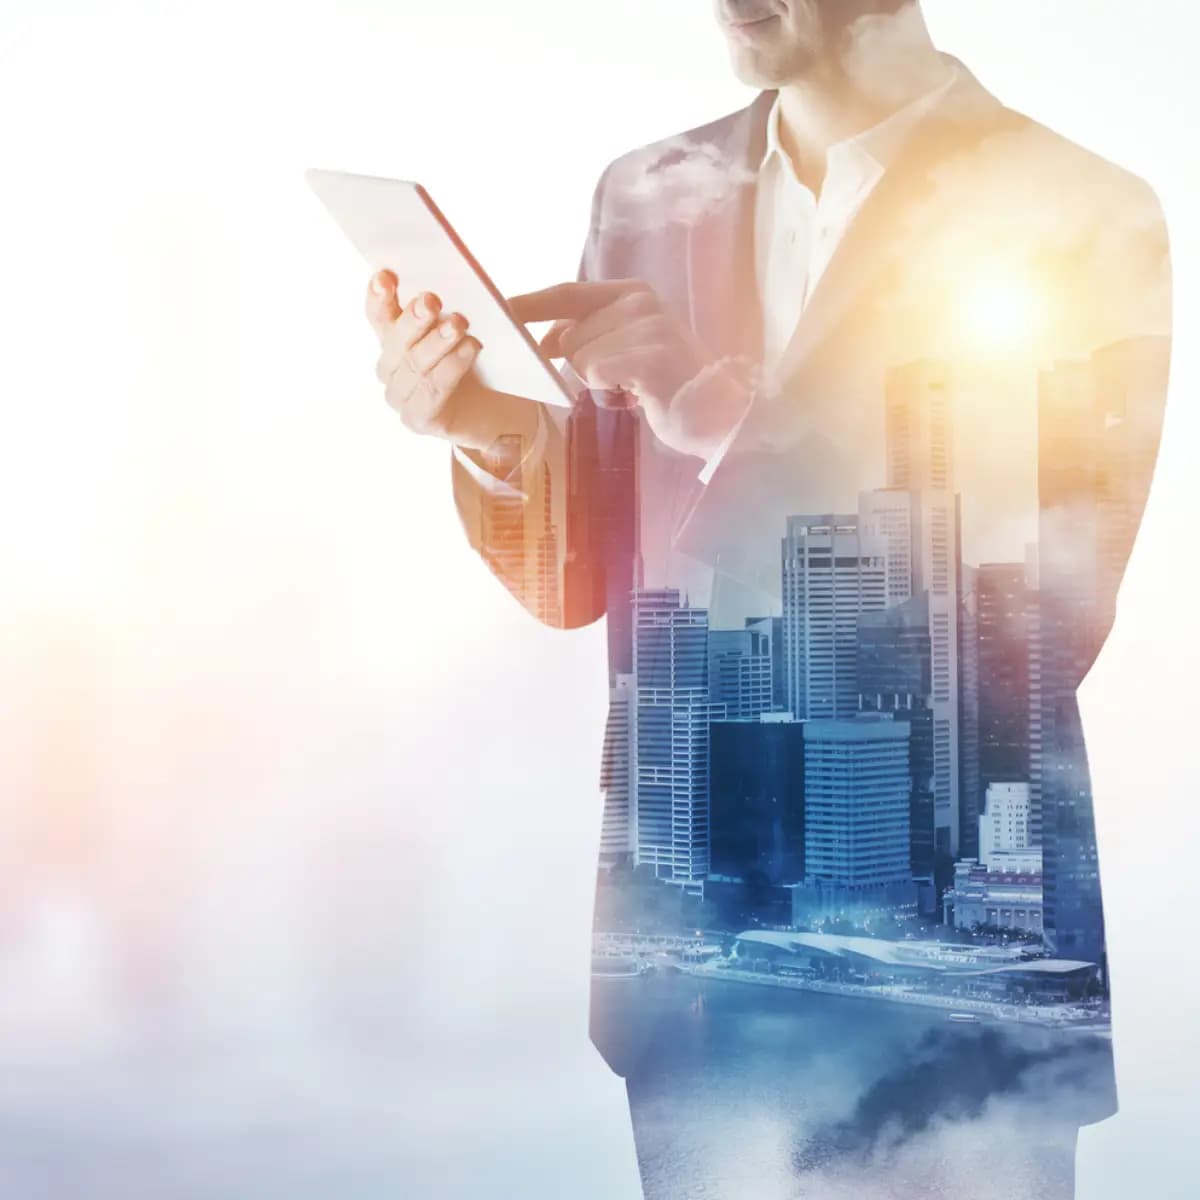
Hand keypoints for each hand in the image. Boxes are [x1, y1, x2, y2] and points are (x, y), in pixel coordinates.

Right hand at [364, 270, 537, 450]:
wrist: (509, 413)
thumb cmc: (490, 365)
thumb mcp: (479, 326)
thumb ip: (466, 305)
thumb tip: (468, 280)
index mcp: (398, 338)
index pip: (379, 315)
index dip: (379, 296)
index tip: (387, 275)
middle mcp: (392, 368)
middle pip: (395, 340)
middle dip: (412, 318)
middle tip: (431, 300)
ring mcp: (402, 397)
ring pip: (414, 364)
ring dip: (436, 342)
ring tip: (459, 324)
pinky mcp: (419, 420)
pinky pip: (431, 391)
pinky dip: (451, 367)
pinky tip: (470, 348)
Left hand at [509, 280, 752, 459]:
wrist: (717, 413)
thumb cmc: (665, 384)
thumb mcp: (621, 350)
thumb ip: (586, 335)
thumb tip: (541, 340)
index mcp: (631, 292)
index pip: (565, 293)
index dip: (529, 304)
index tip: (497, 311)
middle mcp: (641, 301)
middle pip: (569, 335)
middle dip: (581, 364)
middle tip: (619, 378)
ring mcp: (650, 325)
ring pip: (581, 357)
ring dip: (599, 381)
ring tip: (633, 386)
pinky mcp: (654, 355)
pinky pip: (599, 373)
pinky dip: (610, 389)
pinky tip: (637, 393)